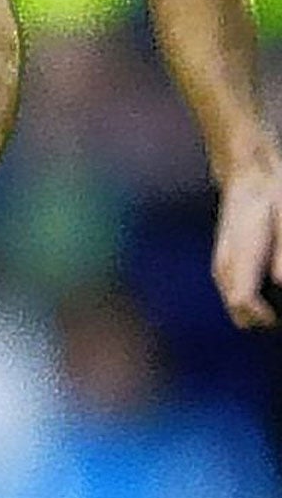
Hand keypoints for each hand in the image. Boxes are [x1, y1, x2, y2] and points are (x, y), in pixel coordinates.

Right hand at [213, 168, 281, 327]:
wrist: (247, 176)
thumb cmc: (272, 197)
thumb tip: (281, 282)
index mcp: (239, 254)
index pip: (242, 301)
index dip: (265, 317)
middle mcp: (224, 265)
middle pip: (238, 312)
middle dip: (262, 321)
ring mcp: (222, 265)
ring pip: (236, 308)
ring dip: (256, 313)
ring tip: (278, 308)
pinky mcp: (225, 264)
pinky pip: (235, 296)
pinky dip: (251, 304)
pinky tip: (269, 296)